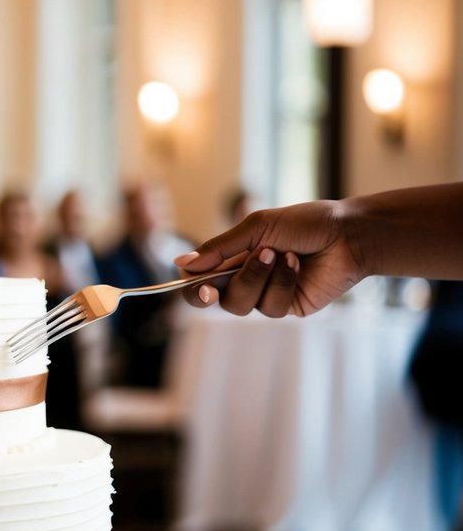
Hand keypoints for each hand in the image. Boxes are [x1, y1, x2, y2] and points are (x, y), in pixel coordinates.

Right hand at [173, 200, 364, 317]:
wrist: (348, 234)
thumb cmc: (305, 223)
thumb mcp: (257, 228)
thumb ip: (219, 248)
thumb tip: (181, 263)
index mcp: (234, 257)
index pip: (201, 279)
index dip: (192, 286)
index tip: (195, 281)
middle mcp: (247, 278)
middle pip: (214, 299)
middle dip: (214, 291)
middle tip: (212, 287)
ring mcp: (266, 295)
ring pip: (240, 305)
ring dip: (256, 277)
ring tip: (279, 254)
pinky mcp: (288, 307)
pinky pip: (270, 307)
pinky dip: (282, 283)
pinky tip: (297, 264)